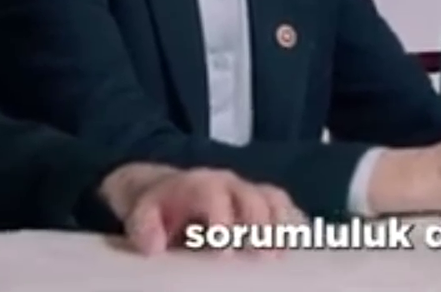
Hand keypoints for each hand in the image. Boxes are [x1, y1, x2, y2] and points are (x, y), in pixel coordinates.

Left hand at [99, 165, 303, 254]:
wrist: (165, 188)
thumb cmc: (156, 206)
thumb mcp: (140, 214)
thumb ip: (144, 228)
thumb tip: (155, 246)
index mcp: (201, 184)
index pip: (216, 198)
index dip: (223, 223)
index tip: (225, 253)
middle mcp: (230, 183)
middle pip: (254, 198)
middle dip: (261, 227)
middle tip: (264, 257)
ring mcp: (248, 189)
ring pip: (274, 199)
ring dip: (282, 226)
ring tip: (284, 256)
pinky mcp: (261, 199)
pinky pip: (284, 206)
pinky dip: (294, 223)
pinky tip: (299, 245)